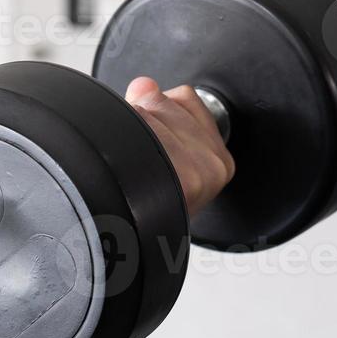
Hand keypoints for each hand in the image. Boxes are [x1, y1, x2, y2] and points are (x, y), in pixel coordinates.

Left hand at [125, 77, 234, 215]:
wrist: (124, 250)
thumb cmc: (140, 211)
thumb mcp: (166, 154)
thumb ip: (161, 112)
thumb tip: (146, 87)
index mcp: (218, 161)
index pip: (184, 98)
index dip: (155, 111)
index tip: (149, 137)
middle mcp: (212, 167)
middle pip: (162, 103)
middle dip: (140, 120)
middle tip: (133, 158)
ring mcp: (196, 172)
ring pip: (146, 113)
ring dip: (125, 132)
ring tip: (126, 165)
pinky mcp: (177, 177)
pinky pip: (136, 127)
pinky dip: (118, 138)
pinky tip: (121, 167)